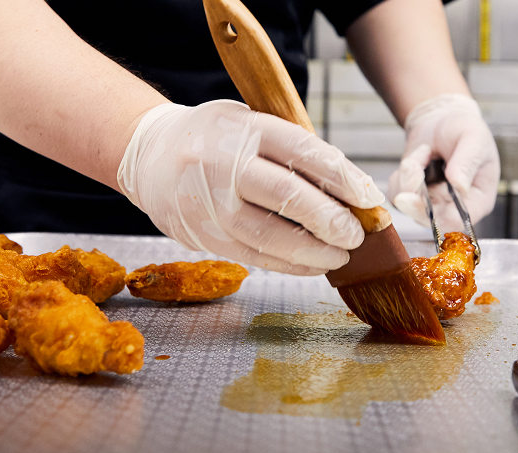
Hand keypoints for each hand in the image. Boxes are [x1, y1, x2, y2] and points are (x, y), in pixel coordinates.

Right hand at [117, 100, 384, 275]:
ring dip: (311, 250)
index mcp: (244, 128)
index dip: (340, 177)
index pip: (302, 151)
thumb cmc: (213, 139)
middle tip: (356, 235)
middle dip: (329, 219)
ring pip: (268, 234)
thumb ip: (290, 150)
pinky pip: (251, 254)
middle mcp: (224, 164)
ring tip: (340, 256)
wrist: (149, 155)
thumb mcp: (248, 123)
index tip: (368, 197)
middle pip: (286, 195)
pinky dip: (286, 263)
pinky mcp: (202, 233)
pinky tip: (311, 265)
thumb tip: (348, 191)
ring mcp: (210, 202)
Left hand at [387, 94, 499, 230]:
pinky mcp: (411, 197)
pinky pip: (396, 193)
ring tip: (424, 151)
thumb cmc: (463, 129)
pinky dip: (401, 173)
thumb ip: (467, 162)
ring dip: (409, 175)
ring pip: (407, 206)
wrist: (441, 120)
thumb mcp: (473, 139)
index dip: (438, 215)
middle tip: (412, 164)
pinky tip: (416, 158)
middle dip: (415, 193)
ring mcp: (431, 204)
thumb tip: (459, 187)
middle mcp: (453, 207)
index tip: (419, 197)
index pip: (458, 221)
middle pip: (428, 219)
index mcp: (478, 200)